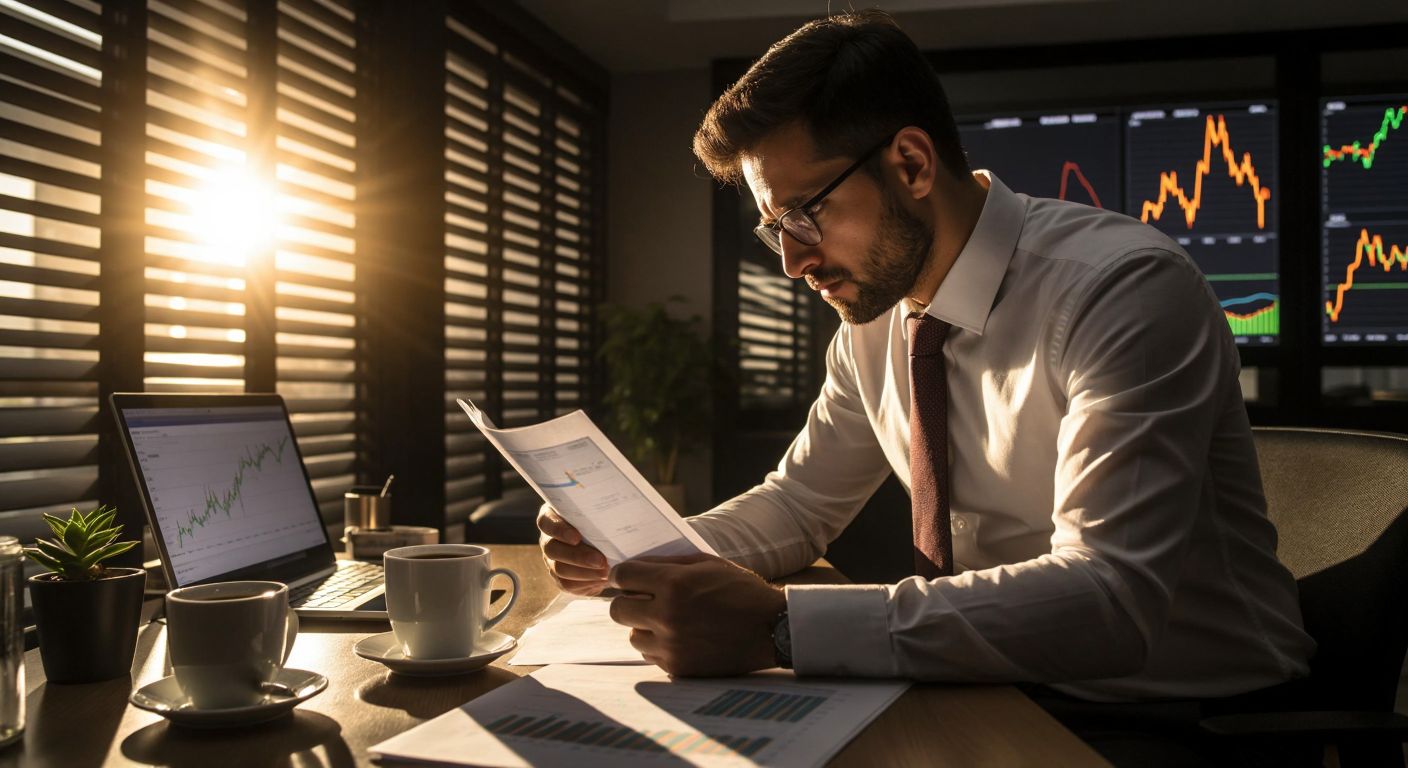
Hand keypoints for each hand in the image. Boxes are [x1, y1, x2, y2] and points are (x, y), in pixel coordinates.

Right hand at [536, 504, 608, 595]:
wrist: (607, 545)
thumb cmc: (604, 522)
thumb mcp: (601, 513)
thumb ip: (603, 511)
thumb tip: (620, 510)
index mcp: (553, 517)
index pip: (547, 522)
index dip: (559, 530)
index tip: (576, 537)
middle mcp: (548, 539)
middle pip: (552, 549)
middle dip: (578, 556)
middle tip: (601, 560)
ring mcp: (551, 559)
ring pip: (559, 569)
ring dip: (584, 572)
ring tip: (606, 572)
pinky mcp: (560, 577)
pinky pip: (568, 584)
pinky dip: (586, 583)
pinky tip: (602, 579)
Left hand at [609, 554, 786, 676]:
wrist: (772, 629)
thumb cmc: (742, 591)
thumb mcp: (708, 563)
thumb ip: (670, 563)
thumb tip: (638, 564)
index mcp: (673, 584)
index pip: (622, 576)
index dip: (622, 575)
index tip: (629, 578)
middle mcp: (666, 616)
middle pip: (617, 610)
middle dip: (628, 602)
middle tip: (644, 600)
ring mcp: (671, 645)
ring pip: (632, 636)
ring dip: (643, 627)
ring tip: (668, 621)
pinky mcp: (678, 667)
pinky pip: (650, 655)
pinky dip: (659, 646)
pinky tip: (681, 638)